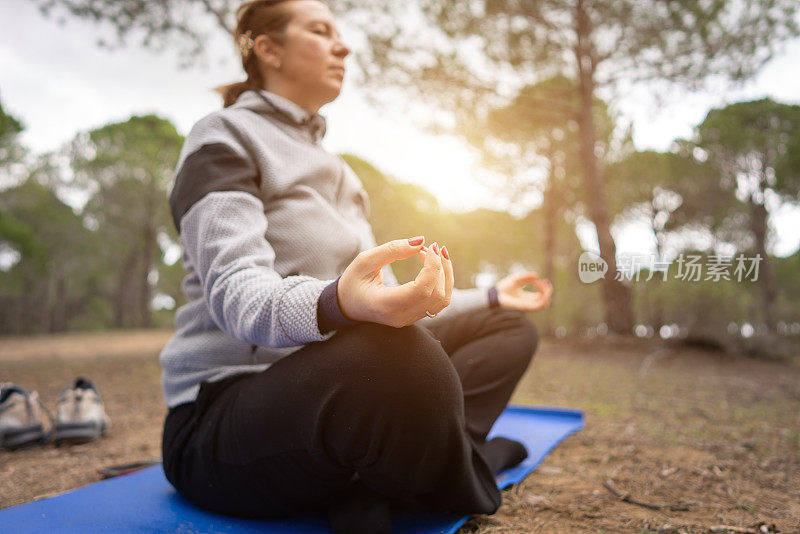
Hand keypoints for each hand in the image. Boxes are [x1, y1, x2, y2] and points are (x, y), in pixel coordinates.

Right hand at [338, 237, 453, 327]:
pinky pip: (438, 302)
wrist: (347, 305)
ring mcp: (409, 319)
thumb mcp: (365, 261)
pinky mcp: (415, 316)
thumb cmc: (353, 281)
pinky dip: (442, 282)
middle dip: (440, 268)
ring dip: (445, 275)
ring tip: (437, 254)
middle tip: (430, 247)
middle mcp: (400, 316)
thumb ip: (392, 250)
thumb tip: (421, 241)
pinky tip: (435, 266)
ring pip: (442, 300)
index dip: (432, 267)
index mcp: (384, 304)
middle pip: (436, 295)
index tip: (429, 247)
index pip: (421, 290)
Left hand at [495, 271, 552, 311]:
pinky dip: (543, 296)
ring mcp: (528, 306)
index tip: (539, 279)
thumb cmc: (502, 288)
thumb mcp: (516, 279)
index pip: (541, 296)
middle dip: (548, 290)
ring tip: (542, 283)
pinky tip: (538, 285)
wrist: (494, 295)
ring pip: (546, 304)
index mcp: (527, 298)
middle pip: (546, 300)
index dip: (544, 288)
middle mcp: (529, 303)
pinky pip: (540, 305)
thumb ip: (526, 277)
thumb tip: (537, 275)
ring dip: (547, 293)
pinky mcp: (526, 307)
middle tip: (544, 281)